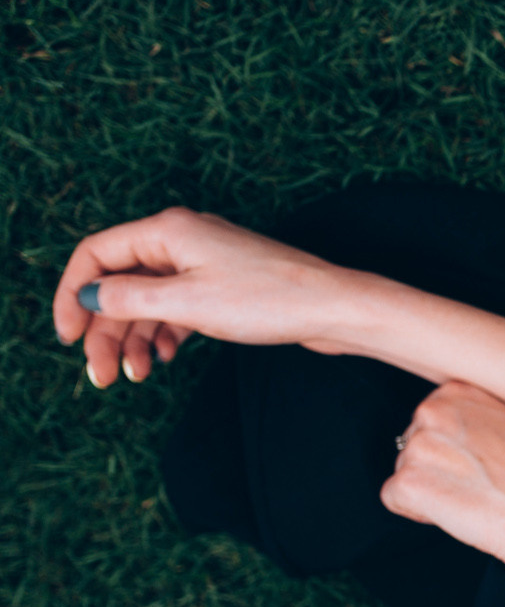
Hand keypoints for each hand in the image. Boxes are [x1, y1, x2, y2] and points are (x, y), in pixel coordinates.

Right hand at [52, 206, 360, 387]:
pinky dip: (166, 334)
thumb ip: (129, 298)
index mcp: (168, 230)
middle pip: (121, 282)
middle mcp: (184, 240)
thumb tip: (89, 296)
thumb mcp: (187, 302)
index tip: (67, 337)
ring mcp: (206, 264)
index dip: (73, 295)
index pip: (96, 254)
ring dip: (135, 338)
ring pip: (150, 300)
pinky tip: (163, 360)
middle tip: (99, 376)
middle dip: (106, 330)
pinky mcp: (226, 287)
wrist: (336, 310)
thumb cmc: (270, 300)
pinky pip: (179, 309)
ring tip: (133, 376)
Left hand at [380, 381, 504, 570]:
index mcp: (458, 391)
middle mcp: (433, 410)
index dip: (454, 450)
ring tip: (473, 499)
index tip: (480, 464)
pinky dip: (420, 513)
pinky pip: (395, 500)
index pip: (431, 421)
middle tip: (477, 485)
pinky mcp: (408, 482)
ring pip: (406, 472)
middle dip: (438, 470)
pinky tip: (457, 512)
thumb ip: (476, 420)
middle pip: (414, 446)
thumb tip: (457, 438)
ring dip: (432, 491)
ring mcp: (418, 445)